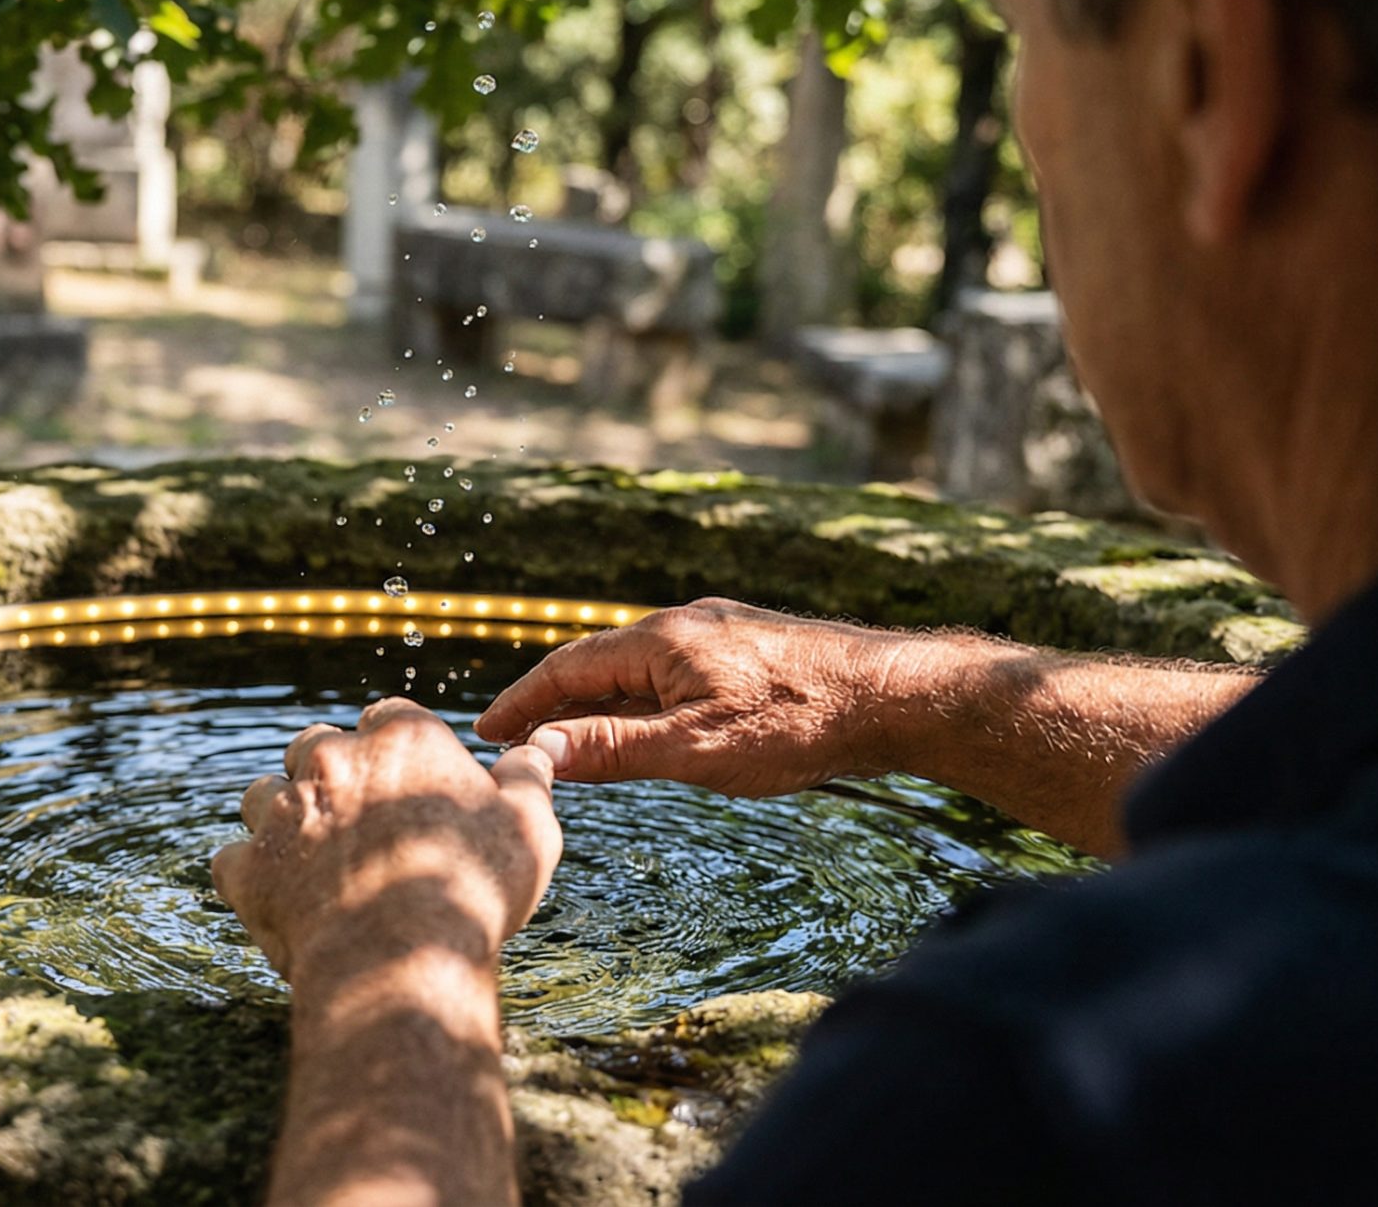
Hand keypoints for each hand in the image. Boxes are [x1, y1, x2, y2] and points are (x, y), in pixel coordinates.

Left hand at [212, 698, 562, 986]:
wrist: (403, 960)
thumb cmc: (474, 890)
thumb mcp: (529, 828)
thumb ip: (527, 779)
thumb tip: (534, 750)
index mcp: (400, 738)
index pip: (389, 714)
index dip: (398, 747)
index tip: (408, 780)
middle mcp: (331, 760)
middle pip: (316, 745)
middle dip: (332, 773)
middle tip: (360, 821)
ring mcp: (282, 813)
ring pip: (265, 794)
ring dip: (285, 818)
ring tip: (316, 859)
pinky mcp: (248, 868)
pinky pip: (233, 859)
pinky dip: (252, 874)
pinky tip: (281, 896)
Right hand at [474, 597, 941, 796]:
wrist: (894, 697)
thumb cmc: (800, 723)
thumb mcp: (695, 749)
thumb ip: (613, 749)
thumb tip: (539, 752)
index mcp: (659, 641)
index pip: (565, 669)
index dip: (521, 703)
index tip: (484, 732)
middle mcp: (682, 625)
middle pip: (595, 665)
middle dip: (550, 705)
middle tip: (513, 744)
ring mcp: (717, 634)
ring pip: (636, 671)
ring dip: (595, 706)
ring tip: (567, 745)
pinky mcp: (746, 650)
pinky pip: (672, 674)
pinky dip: (639, 702)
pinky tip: (646, 730)